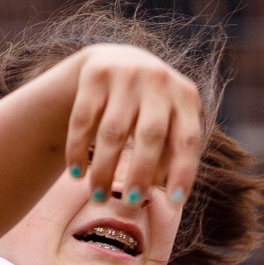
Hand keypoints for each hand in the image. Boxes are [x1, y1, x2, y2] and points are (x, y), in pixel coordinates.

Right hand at [64, 43, 203, 206]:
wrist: (117, 60)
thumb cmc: (150, 107)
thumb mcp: (169, 122)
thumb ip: (171, 154)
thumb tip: (164, 194)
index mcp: (185, 96)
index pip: (187, 140)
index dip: (183, 172)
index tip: (175, 203)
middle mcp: (159, 80)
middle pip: (150, 136)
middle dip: (139, 174)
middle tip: (130, 204)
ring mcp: (126, 73)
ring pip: (113, 132)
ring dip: (104, 169)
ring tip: (98, 196)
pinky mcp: (95, 74)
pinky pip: (83, 119)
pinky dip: (77, 149)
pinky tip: (76, 173)